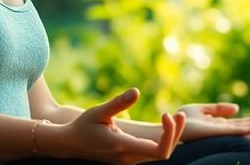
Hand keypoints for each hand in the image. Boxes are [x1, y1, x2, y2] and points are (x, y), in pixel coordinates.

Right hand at [60, 88, 185, 163]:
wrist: (70, 144)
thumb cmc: (82, 125)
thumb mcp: (99, 111)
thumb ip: (118, 103)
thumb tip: (136, 91)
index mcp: (123, 146)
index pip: (159, 150)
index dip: (170, 134)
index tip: (166, 114)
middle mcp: (128, 158)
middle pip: (164, 153)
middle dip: (176, 134)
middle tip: (179, 113)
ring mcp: (129, 161)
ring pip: (160, 154)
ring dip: (171, 137)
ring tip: (176, 116)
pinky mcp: (129, 159)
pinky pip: (152, 153)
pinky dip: (163, 140)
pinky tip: (165, 124)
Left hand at [176, 102, 249, 140]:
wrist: (173, 126)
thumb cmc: (183, 120)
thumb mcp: (203, 109)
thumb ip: (219, 108)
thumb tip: (238, 108)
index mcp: (219, 125)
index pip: (239, 123)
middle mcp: (222, 130)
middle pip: (244, 126)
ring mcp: (222, 132)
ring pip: (243, 129)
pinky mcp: (218, 131)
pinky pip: (236, 130)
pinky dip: (248, 128)